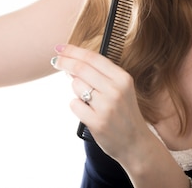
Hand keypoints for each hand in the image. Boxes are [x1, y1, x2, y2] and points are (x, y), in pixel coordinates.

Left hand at [52, 44, 149, 160]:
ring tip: (89, 99)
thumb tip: (72, 62)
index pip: (93, 57)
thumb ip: (100, 75)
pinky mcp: (97, 122)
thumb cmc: (124, 113)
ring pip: (76, 86)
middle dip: (64, 62)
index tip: (61, 48)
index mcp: (123, 78)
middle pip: (81, 68)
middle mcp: (116, 90)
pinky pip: (74, 104)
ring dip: (76, 89)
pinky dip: (76, 105)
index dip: (73, 51)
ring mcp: (106, 106)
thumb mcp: (121, 89)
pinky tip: (87, 111)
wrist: (136, 143)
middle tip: (55, 61)